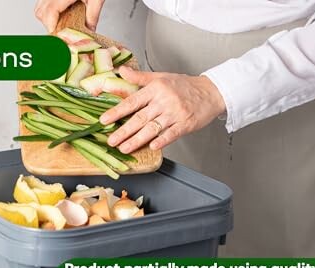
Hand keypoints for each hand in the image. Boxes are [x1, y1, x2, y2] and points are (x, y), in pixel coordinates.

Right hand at [35, 0, 104, 31]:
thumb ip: (92, 15)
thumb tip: (89, 31)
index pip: (50, 12)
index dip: (52, 27)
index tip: (59, 36)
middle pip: (41, 12)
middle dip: (50, 25)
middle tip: (63, 30)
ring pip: (39, 7)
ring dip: (48, 18)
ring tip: (63, 21)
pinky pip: (43, 2)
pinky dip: (49, 10)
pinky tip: (61, 12)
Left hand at [101, 66, 225, 152]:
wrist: (211, 92)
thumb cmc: (184, 86)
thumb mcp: (161, 77)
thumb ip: (140, 77)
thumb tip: (121, 71)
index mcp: (155, 89)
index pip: (132, 101)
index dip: (117, 112)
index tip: (104, 120)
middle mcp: (164, 100)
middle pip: (140, 118)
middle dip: (123, 131)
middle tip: (111, 141)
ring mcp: (175, 113)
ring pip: (152, 128)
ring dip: (137, 140)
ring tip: (124, 148)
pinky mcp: (185, 124)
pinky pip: (171, 134)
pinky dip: (162, 140)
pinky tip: (152, 146)